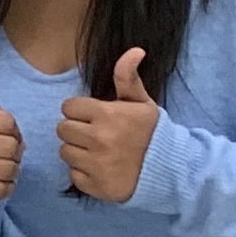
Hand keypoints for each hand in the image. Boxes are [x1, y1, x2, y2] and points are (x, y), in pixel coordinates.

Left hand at [58, 47, 160, 202]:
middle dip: (77, 130)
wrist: (172, 170)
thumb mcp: (142, 102)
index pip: (68, 107)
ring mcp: (96, 164)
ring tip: (99, 152)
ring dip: (78, 151)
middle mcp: (98, 139)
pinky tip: (102, 169)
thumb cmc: (153, 133)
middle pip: (63, 129)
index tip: (96, 117)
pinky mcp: (96, 186)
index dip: (80, 111)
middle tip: (97, 135)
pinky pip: (73, 175)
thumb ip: (128, 77)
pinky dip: (84, 173)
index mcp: (107, 115)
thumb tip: (134, 50)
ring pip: (65, 152)